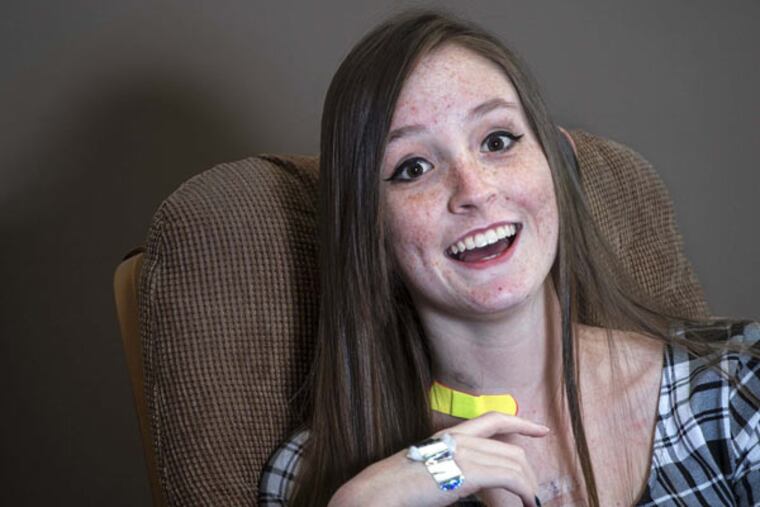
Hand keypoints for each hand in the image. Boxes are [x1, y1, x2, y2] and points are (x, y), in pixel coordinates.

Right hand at [328, 412, 547, 506]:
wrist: (379, 490)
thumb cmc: (399, 487)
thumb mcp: (429, 469)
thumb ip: (452, 468)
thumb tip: (471, 482)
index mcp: (449, 435)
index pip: (493, 419)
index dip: (522, 422)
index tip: (541, 430)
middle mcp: (460, 438)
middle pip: (511, 449)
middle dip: (529, 473)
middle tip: (533, 494)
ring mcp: (464, 452)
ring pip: (515, 463)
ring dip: (530, 486)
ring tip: (532, 503)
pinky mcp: (469, 470)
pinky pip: (512, 477)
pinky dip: (526, 491)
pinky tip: (527, 504)